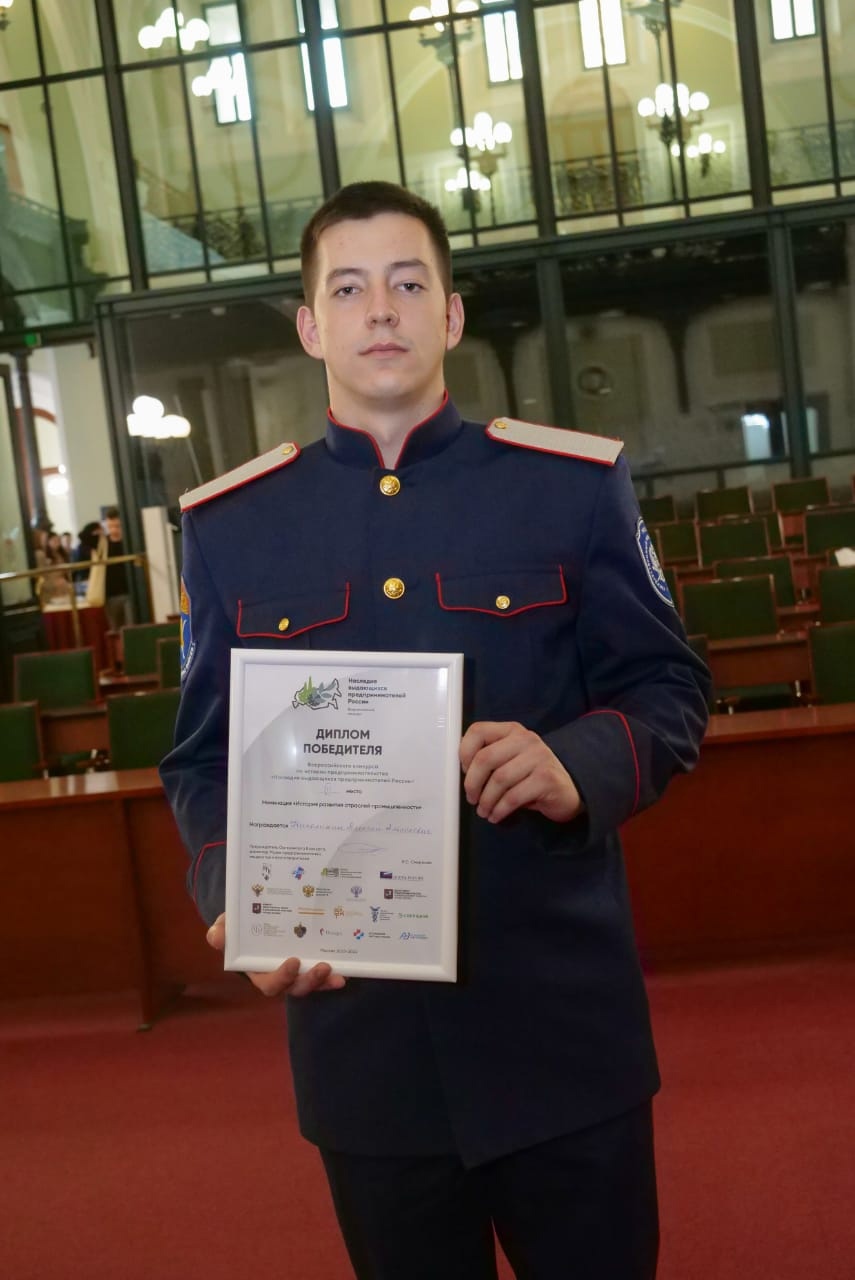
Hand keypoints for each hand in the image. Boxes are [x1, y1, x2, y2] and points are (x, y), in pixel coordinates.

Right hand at [206, 913, 346, 997]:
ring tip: (337, 973)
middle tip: (321, 967)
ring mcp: (296, 971)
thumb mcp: (227, 926)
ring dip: (323, 981)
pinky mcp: (309, 963)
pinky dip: (332, 975)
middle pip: (294, 988)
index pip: (270, 983)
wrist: (252, 917)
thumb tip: (216, 936)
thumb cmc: (238, 926)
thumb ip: (222, 932)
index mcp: (258, 971)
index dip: (282, 977)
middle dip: (308, 981)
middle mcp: (279, 975)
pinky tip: (344, 970)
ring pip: (310, 983)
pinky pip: (321, 974)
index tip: (293, 962)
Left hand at [460, 721, 582, 825]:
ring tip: (484, 811)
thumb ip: (490, 759)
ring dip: (486, 800)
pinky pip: (513, 796)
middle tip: (472, 798)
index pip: (478, 731)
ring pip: (499, 780)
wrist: (568, 790)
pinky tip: (497, 815)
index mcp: (512, 731)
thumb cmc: (532, 776)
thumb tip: (463, 774)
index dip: (464, 753)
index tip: (465, 772)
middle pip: (485, 758)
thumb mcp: (510, 760)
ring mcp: (539, 757)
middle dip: (472, 783)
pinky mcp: (546, 778)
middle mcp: (526, 739)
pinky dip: (500, 809)